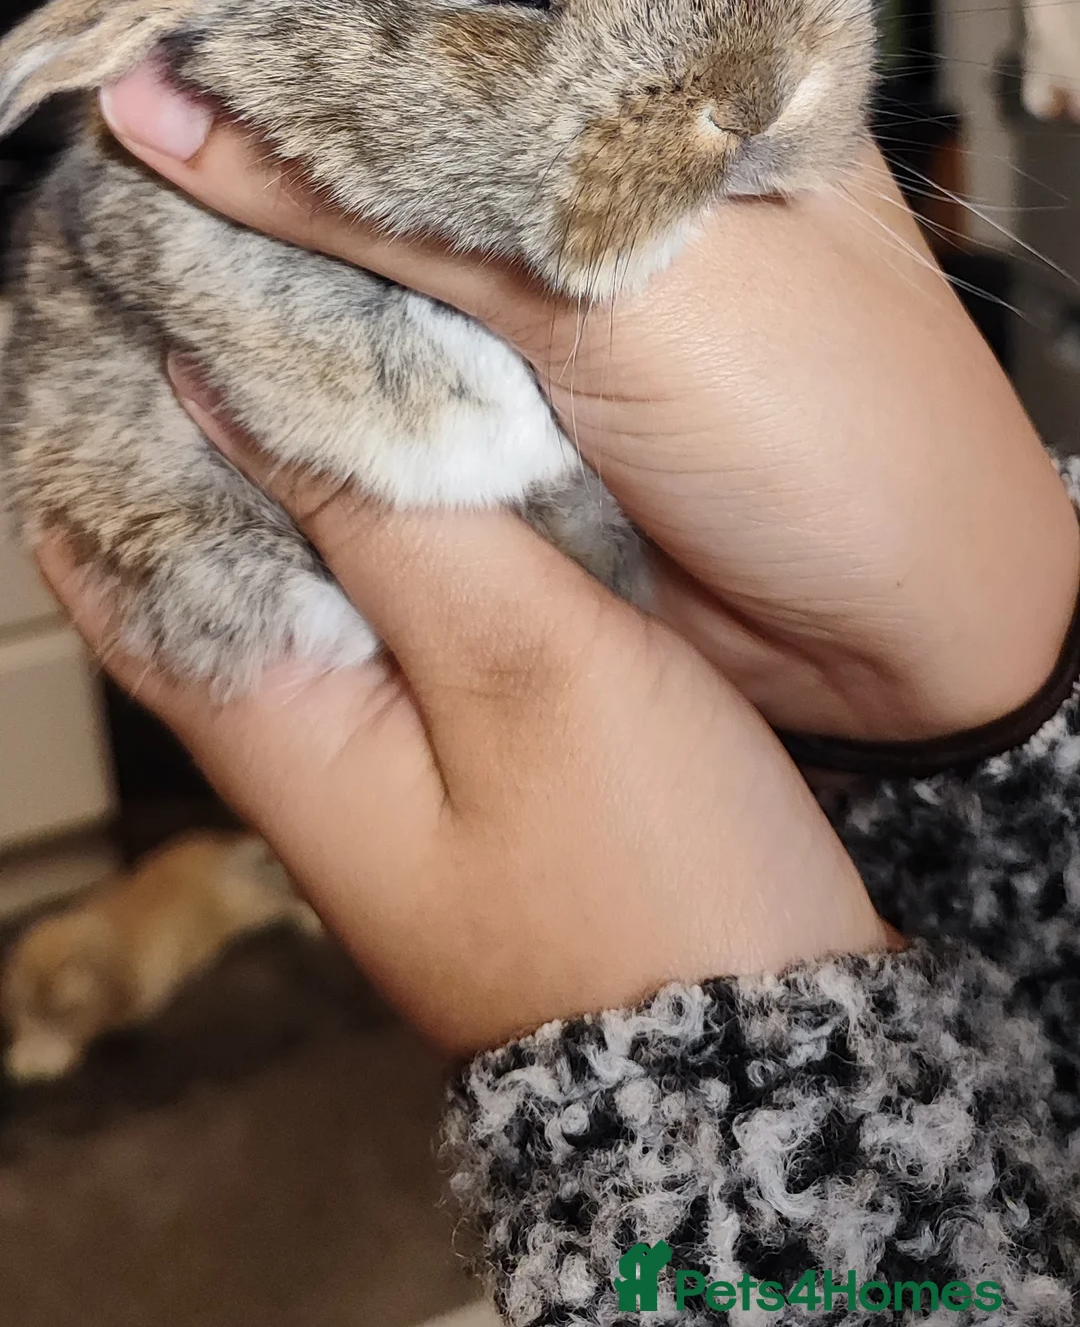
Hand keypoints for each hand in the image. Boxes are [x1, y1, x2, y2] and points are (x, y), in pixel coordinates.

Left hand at [37, 370, 888, 1052]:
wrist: (773, 1051)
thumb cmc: (652, 879)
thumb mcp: (519, 665)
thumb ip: (380, 516)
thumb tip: (224, 383)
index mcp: (274, 731)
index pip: (114, 552)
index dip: (107, 422)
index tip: (135, 299)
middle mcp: (308, 743)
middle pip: (208, 548)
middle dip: (209, 415)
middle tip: (247, 274)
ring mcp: (393, 751)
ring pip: (312, 564)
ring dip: (312, 453)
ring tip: (334, 315)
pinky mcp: (479, 744)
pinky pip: (403, 599)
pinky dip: (399, 508)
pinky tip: (441, 434)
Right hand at [91, 0, 1079, 745]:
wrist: (900, 646)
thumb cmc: (849, 428)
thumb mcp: (629, 285)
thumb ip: (398, 191)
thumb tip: (181, 103)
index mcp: (705, 30)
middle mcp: (622, 97)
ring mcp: (556, 211)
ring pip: (381, 109)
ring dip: (259, 66)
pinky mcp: (509, 328)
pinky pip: (370, 248)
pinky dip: (276, 211)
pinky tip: (194, 163)